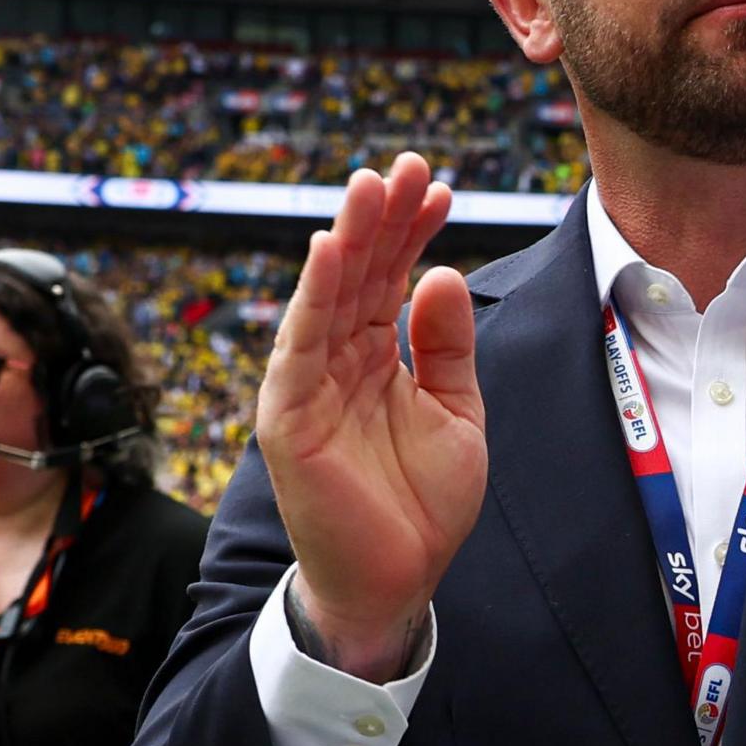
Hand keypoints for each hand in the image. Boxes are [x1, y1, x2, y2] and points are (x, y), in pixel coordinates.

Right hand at [257, 156, 483, 678]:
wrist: (397, 581)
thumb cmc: (421, 504)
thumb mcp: (457, 414)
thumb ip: (447, 348)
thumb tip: (441, 274)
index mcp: (376, 359)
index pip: (391, 280)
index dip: (412, 232)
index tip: (438, 186)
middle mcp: (337, 363)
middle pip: (358, 276)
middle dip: (382, 219)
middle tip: (406, 164)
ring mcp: (308, 386)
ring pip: (327, 298)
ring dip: (348, 239)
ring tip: (371, 185)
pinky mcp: (288, 416)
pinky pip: (300, 345)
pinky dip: (312, 296)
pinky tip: (329, 250)